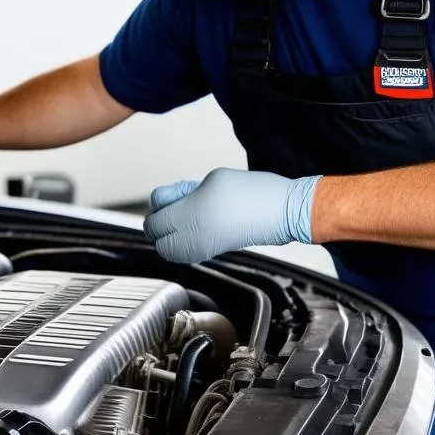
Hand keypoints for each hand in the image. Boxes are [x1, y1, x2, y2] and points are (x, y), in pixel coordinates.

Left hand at [143, 168, 320, 263]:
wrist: (280, 212)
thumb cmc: (251, 192)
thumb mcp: (211, 180)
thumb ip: (183, 192)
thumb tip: (168, 201)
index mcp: (188, 216)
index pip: (154, 221)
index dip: (158, 208)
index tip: (168, 197)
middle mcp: (191, 238)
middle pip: (157, 240)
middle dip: (160, 224)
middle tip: (175, 207)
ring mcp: (201, 250)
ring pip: (168, 251)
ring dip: (170, 235)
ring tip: (187, 217)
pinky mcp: (212, 254)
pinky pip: (185, 253)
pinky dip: (183, 241)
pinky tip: (198, 225)